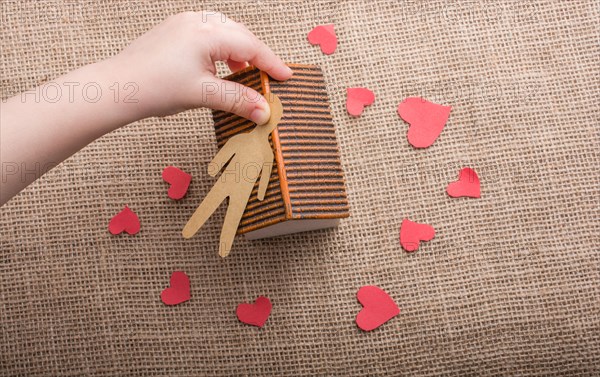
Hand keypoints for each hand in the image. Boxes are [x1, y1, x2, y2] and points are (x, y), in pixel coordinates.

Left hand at [110, 11, 292, 123]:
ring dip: (238, 52)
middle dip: (257, 56)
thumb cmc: (155, 88)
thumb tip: (265, 111)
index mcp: (207, 33)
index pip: (251, 46)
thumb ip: (238, 100)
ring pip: (223, 32)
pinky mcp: (173, 31)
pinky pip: (207, 34)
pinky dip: (220, 50)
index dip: (271, 63)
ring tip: (243, 72)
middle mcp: (197, 21)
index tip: (286, 77)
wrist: (117, 87)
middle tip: (270, 76)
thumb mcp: (204, 95)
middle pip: (240, 35)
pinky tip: (218, 67)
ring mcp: (183, 23)